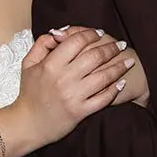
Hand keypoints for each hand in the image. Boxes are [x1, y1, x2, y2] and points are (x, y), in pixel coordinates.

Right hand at [11, 27, 131, 144]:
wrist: (28, 124)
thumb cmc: (29, 93)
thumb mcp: (28, 64)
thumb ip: (42, 45)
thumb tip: (58, 32)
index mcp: (51, 65)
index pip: (76, 41)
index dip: (91, 34)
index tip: (100, 33)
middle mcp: (64, 78)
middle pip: (94, 56)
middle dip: (111, 48)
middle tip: (120, 44)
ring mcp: (74, 96)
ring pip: (103, 76)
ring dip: (119, 67)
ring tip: (128, 61)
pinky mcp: (81, 111)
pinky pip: (103, 98)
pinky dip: (114, 90)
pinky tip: (122, 83)